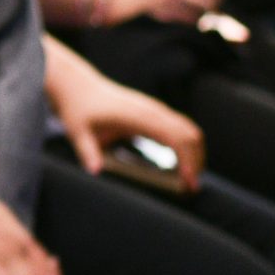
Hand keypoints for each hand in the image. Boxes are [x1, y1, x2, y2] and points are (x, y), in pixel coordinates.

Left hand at [48, 48, 203, 189]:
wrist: (80, 86)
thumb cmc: (79, 109)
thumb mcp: (78, 132)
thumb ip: (88, 152)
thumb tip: (95, 171)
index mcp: (137, 116)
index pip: (173, 137)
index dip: (186, 158)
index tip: (188, 180)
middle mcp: (152, 110)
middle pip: (189, 134)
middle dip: (196, 161)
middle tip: (191, 187)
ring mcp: (156, 110)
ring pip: (189, 130)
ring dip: (195, 154)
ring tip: (189, 179)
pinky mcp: (156, 112)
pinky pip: (180, 128)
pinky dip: (187, 146)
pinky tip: (182, 164)